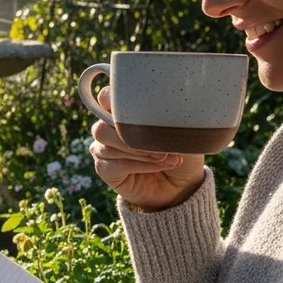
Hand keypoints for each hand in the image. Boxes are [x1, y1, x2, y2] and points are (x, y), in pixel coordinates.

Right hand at [89, 87, 205, 210]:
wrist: (181, 184)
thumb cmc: (181, 152)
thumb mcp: (180, 132)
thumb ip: (164, 120)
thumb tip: (154, 118)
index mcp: (124, 112)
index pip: (105, 98)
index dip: (111, 100)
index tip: (134, 109)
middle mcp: (109, 129)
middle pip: (101, 127)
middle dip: (130, 137)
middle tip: (161, 147)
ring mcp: (104, 149)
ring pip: (107, 146)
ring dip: (139, 153)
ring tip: (166, 158)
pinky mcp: (105, 169)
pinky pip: (114, 164)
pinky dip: (138, 165)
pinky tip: (157, 167)